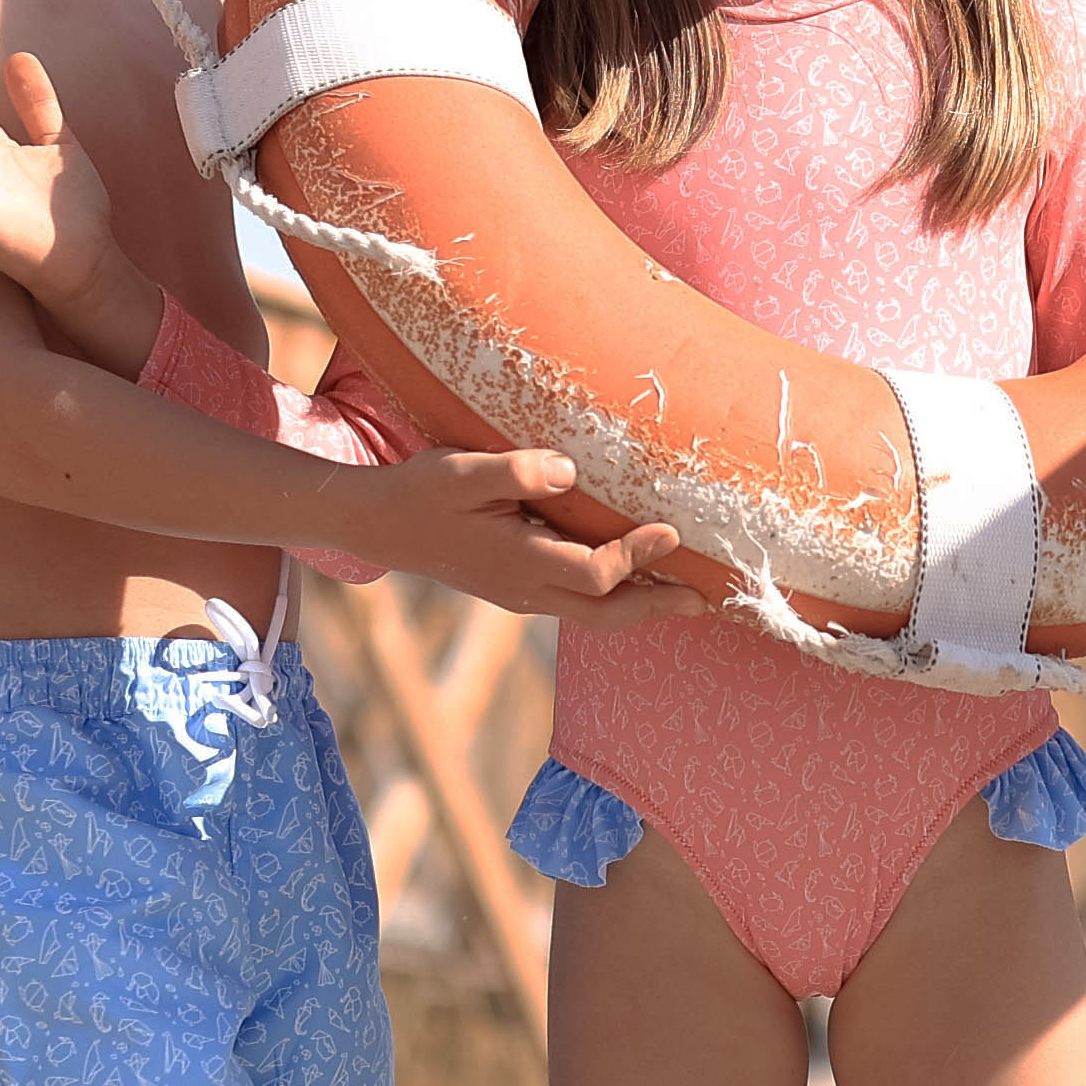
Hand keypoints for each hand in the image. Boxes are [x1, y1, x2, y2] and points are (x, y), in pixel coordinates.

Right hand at [357, 447, 691, 622]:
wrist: (380, 525)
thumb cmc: (422, 492)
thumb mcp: (463, 469)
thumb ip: (517, 469)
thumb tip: (570, 472)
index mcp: (517, 561)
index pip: (593, 574)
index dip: (636, 557)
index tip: (671, 533)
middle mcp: (526, 588)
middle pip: (605, 614)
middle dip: (657, 606)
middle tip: (705, 599)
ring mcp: (522, 594)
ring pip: (593, 615)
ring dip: (640, 606)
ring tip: (683, 595)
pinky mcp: (519, 587)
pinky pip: (578, 603)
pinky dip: (614, 597)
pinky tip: (634, 579)